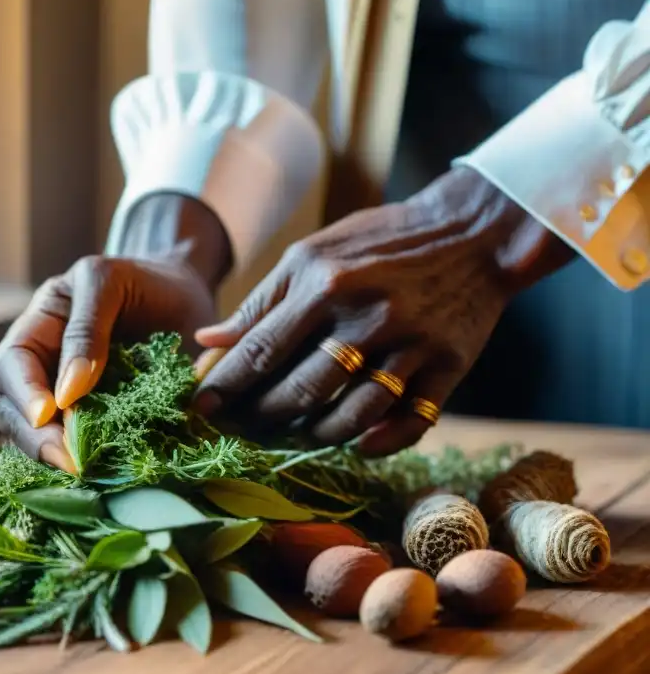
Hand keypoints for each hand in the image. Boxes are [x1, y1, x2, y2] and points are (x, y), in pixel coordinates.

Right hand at [0, 196, 229, 470]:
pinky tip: (102, 479)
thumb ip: (87, 329)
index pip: (10, 366)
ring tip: (87, 476)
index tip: (49, 416)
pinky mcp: (90, 427)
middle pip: (13, 412)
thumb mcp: (110, 282)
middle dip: (37, 441)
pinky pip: (71, 454)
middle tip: (72, 464)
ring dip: (55, 461)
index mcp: (36, 328)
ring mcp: (61, 402)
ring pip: (36, 441)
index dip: (23, 394)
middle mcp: (40, 369)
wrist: (182, 297)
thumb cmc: (143, 282)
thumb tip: (68, 394)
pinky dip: (81, 468)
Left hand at [193, 167, 574, 456]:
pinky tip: (358, 443)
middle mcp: (365, 316)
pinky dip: (380, 442)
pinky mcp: (448, 366)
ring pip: (352, 415)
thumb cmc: (379, 242)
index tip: (199, 408)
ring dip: (315, 435)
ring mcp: (410, 344)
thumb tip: (206, 341)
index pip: (259, 350)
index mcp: (323, 283)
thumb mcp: (313, 254)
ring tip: (295, 433)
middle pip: (300, 391)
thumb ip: (262, 301)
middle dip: (261, 417)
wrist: (473, 230)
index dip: (225, 386)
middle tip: (242, 428)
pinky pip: (411, 422)